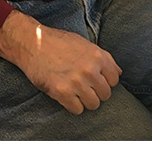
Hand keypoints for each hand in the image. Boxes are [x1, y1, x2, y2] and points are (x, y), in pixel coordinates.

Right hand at [0, 10, 120, 114]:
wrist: (32, 42)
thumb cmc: (58, 42)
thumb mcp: (85, 43)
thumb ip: (104, 57)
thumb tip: (119, 73)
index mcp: (97, 56)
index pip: (114, 80)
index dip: (105, 81)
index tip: (94, 80)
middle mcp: (89, 70)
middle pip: (105, 94)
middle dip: (96, 92)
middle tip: (83, 87)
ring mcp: (76, 82)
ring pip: (93, 104)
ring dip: (85, 101)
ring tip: (75, 92)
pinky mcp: (62, 92)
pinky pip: (77, 110)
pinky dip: (72, 106)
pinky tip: (66, 96)